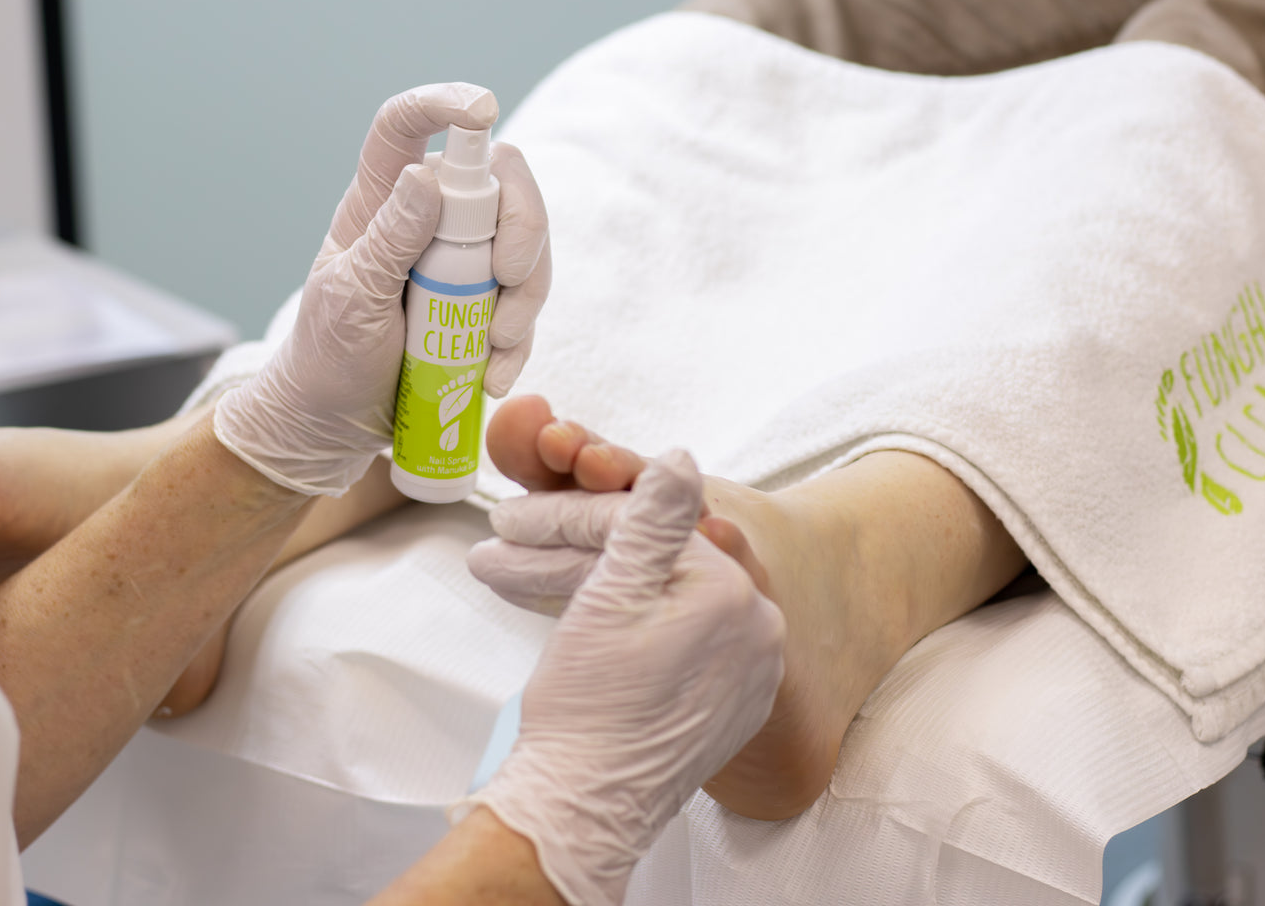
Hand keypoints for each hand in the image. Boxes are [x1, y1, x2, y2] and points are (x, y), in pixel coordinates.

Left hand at [214, 83, 550, 494]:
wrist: (337, 424)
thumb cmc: (328, 354)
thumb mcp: (350, 298)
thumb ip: (389, 239)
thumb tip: (426, 177)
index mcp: (382, 203)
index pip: (406, 129)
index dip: (443, 104)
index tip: (482, 110)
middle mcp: (431, 221)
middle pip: (502, 183)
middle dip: (524, 226)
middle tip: (511, 277)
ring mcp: (465, 264)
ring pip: (529, 247)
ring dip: (526, 297)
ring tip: (494, 347)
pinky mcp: (487, 308)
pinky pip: (527, 306)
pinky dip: (519, 343)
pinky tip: (492, 376)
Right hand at [459, 451, 784, 905]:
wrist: (583, 810)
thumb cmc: (588, 712)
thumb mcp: (610, 595)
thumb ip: (651, 517)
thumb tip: (681, 456)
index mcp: (733, 595)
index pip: (645, 528)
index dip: (569, 520)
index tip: (514, 523)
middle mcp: (758, 631)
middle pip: (653, 565)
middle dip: (571, 553)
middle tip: (506, 554)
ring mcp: (747, 673)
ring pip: (658, 602)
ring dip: (589, 588)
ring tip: (518, 586)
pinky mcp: (727, 704)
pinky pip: (676, 642)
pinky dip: (626, 626)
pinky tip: (575, 619)